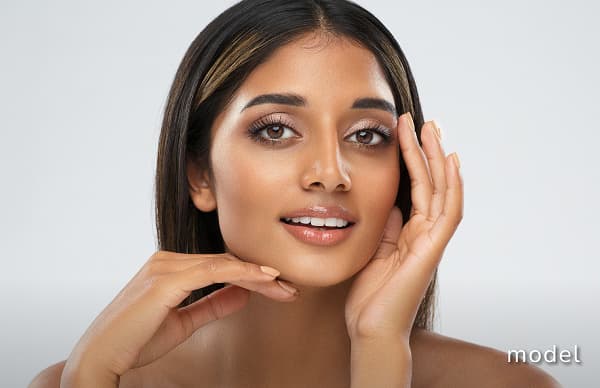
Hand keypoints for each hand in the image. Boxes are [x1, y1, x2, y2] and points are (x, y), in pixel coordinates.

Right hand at [63, 251, 297, 379]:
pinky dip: (242, 274)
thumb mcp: (184, 322)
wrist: (101, 357)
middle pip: (225, 262)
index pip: (219, 266)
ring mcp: (165, 266)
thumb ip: (212, 305)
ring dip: (258, 275)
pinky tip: (263, 280)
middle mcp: (167, 260)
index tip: (278, 288)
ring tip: (284, 287)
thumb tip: (242, 295)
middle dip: (260, 275)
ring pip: (224, 264)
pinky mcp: (166, 279)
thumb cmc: (135, 341)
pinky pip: (214, 271)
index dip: (250, 276)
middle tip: (289, 288)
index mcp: (169, 268)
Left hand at [345, 112, 462, 340]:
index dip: (412, 159)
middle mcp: (425, 232)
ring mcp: (431, 240)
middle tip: (424, 120)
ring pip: (443, 191)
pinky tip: (451, 161)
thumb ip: (387, 227)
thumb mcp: (374, 250)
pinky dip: (453, 186)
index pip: (416, 187)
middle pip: (433, 183)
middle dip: (428, 150)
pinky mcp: (432, 250)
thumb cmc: (370, 295)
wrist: (370, 328)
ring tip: (433, 128)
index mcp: (410, 231)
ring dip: (439, 158)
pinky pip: (448, 212)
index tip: (403, 131)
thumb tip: (391, 203)